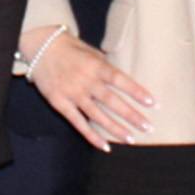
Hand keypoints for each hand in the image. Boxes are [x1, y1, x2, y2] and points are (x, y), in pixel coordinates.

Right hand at [27, 30, 155, 151]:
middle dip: (132, 116)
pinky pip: (78, 123)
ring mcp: (73, 94)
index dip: (137, 92)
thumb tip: (123, 81)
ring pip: (98, 116)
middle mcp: (86, 81)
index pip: (121, 81)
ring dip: (116, 129)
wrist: (41, 47)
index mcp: (96, 66)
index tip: (152, 103)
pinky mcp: (61, 104)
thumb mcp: (92, 52)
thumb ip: (106, 67)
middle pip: (113, 102)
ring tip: (131, 139)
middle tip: (148, 128)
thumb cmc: (70, 48)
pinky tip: (105, 146)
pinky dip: (92, 136)